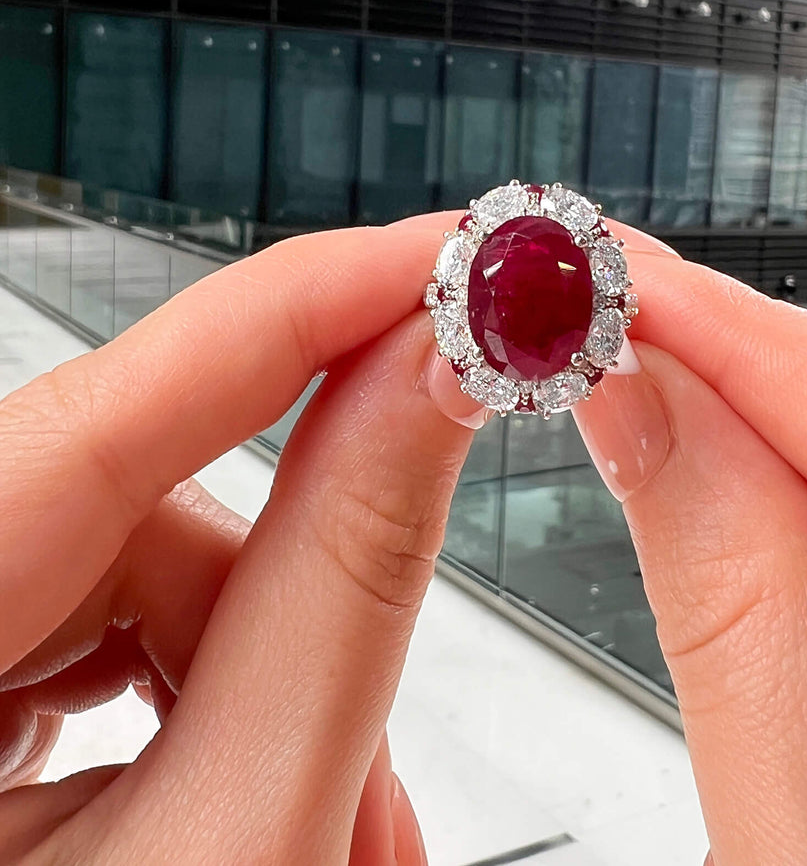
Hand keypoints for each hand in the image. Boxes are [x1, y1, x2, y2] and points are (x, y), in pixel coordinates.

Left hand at [0, 220, 478, 863]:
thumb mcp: (232, 840)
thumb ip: (347, 588)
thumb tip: (439, 385)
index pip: (118, 401)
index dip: (314, 301)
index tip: (454, 256)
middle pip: (143, 500)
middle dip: (303, 600)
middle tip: (387, 755)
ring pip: (136, 557)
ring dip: (259, 671)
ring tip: (322, 827)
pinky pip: (96, 608)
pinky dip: (194, 683)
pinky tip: (221, 792)